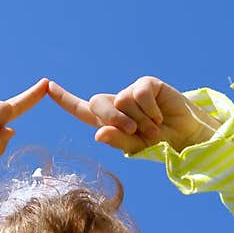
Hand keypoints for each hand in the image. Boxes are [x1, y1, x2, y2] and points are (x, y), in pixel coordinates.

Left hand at [47, 76, 220, 152]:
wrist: (186, 136)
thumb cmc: (159, 144)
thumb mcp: (137, 148)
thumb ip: (118, 141)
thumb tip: (98, 133)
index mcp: (108, 120)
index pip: (82, 109)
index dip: (65, 99)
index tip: (47, 86)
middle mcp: (117, 103)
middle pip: (97, 103)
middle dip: (113, 118)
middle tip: (134, 131)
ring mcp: (131, 92)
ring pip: (121, 101)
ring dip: (139, 119)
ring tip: (154, 128)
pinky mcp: (147, 84)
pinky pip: (139, 94)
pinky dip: (149, 110)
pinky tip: (159, 117)